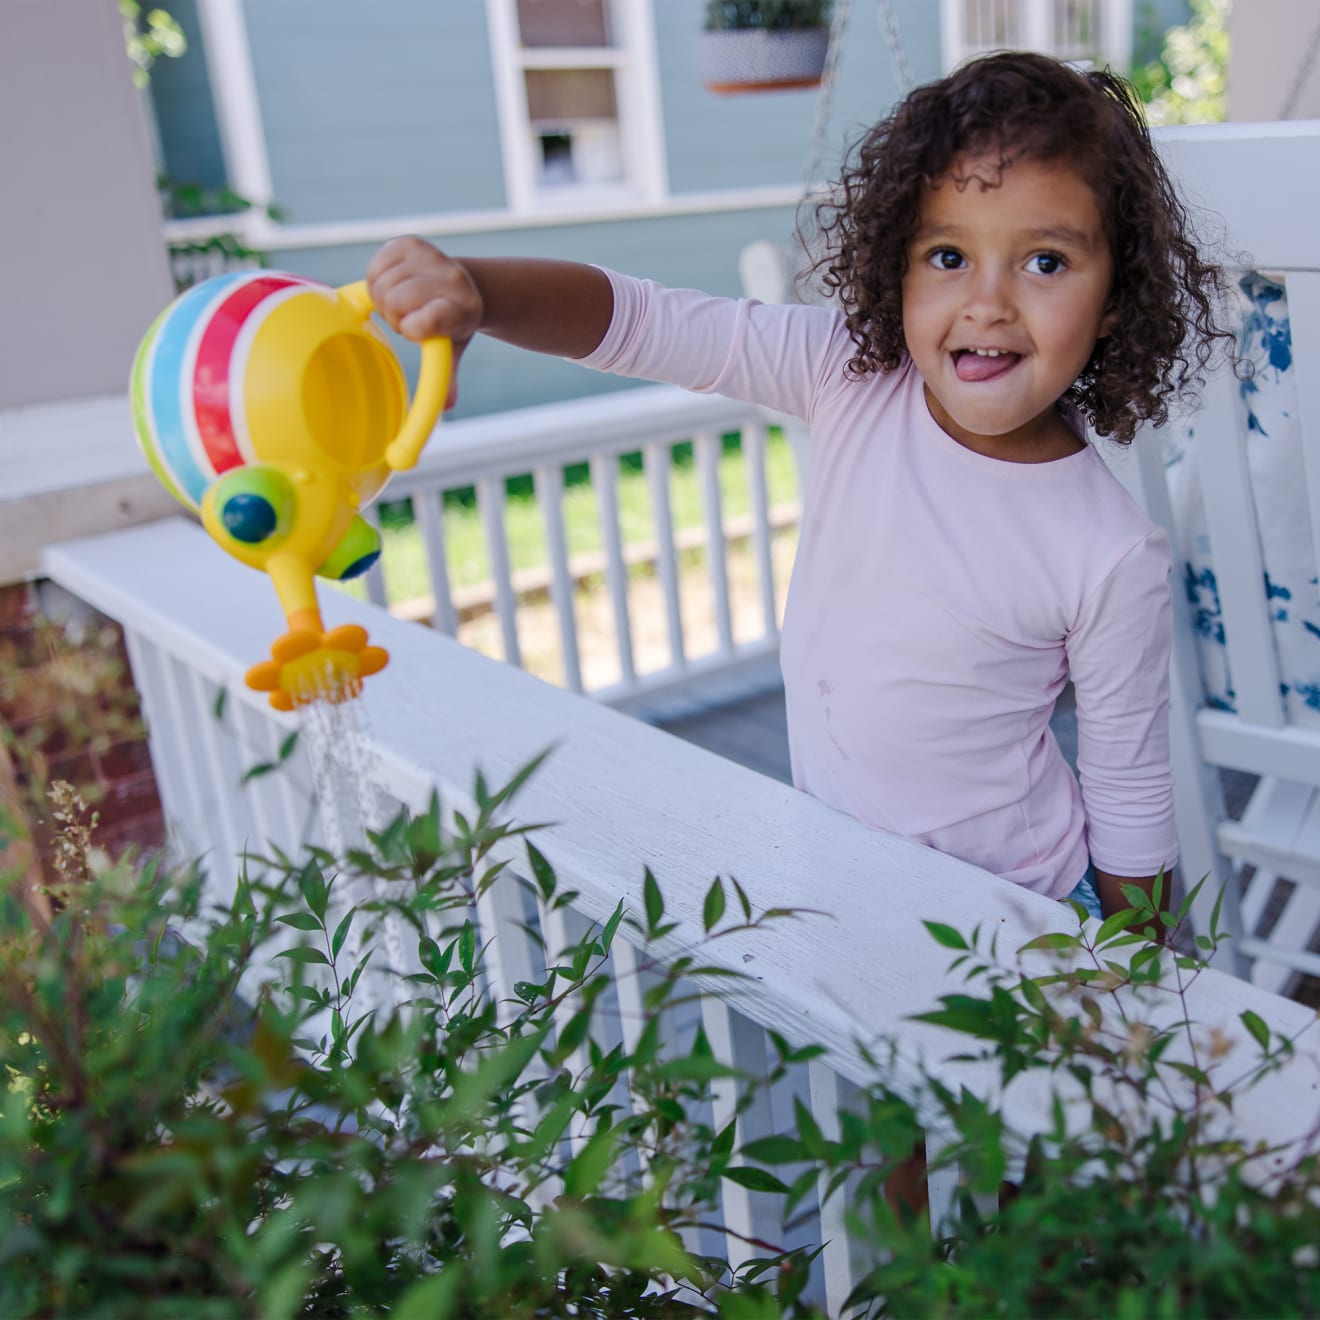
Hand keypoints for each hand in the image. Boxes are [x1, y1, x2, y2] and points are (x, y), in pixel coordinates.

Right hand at [366, 236, 482, 408]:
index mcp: (464, 310)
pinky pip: (375, 268)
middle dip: (395, 316)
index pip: (429, 321)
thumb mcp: (452, 349)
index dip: (416, 328)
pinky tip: (392, 284)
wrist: (461, 283)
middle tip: (406, 319)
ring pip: (382, 285)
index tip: (418, 330)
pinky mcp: (411, 243)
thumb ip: (447, 375)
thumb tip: (448, 406)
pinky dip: (376, 280)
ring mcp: (432, 257)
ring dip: (384, 300)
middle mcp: (452, 279)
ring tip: (401, 303)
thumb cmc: (451, 323)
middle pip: (397, 303)